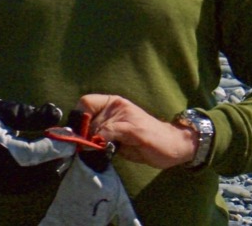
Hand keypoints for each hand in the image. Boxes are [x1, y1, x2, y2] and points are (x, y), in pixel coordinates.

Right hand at [0, 91, 65, 192]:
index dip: (55, 147)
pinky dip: (40, 175)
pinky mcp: (0, 185)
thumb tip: (57, 112)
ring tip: (62, 152)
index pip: (34, 154)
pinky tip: (48, 162)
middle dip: (57, 159)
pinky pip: (27, 184)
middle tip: (70, 145)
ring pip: (34, 181)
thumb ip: (32, 114)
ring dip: (50, 168)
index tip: (71, 137)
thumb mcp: (7, 109)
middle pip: (37, 172)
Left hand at [76, 94, 196, 168]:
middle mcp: (118, 105)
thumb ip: (101, 134)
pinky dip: (101, 141)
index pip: (85, 102)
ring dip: (92, 141)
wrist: (175, 143)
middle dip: (83, 135)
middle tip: (85, 147)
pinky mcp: (133, 128)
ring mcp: (126, 115)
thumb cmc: (146, 141)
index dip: (77, 119)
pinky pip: (108, 132)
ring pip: (95, 126)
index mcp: (113, 103)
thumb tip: (81, 141)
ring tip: (98, 150)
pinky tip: (105, 148)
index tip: (76, 134)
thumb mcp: (119, 135)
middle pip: (87, 117)